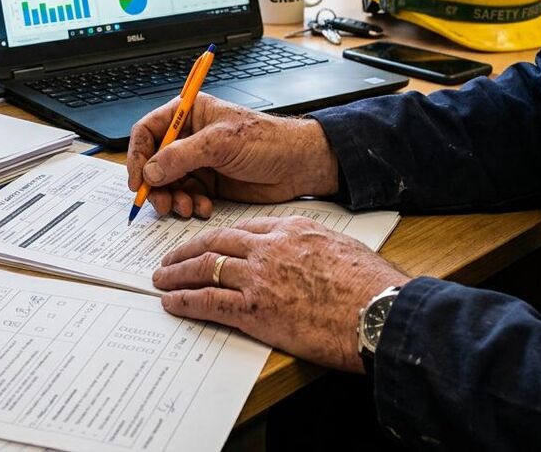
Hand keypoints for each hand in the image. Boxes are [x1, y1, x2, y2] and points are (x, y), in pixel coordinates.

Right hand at [126, 93, 338, 218]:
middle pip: (153, 162)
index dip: (137, 155)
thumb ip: (182, 156)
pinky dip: (190, 205)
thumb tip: (150, 171)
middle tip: (162, 203)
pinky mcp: (209, 182)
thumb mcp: (221, 143)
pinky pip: (186, 196)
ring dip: (173, 199)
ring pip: (168, 183)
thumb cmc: (268, 141)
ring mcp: (198, 161)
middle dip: (155, 185)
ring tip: (186, 208)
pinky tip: (204, 208)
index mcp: (189, 113)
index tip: (138, 181)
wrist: (299, 166)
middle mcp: (189, 137)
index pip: (148, 131)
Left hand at [152, 216, 409, 372]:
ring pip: (205, 268)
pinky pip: (209, 301)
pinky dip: (185, 300)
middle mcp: (270, 248)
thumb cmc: (372, 285)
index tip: (207, 243)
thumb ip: (315, 247)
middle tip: (170, 257)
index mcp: (292, 229)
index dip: (219, 237)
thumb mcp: (342, 248)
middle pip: (215, 241)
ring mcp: (259, 278)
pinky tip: (171, 302)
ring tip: (161, 279)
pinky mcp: (256, 310)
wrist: (379, 312)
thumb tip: (309, 257)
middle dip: (187, 249)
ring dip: (177, 273)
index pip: (244, 227)